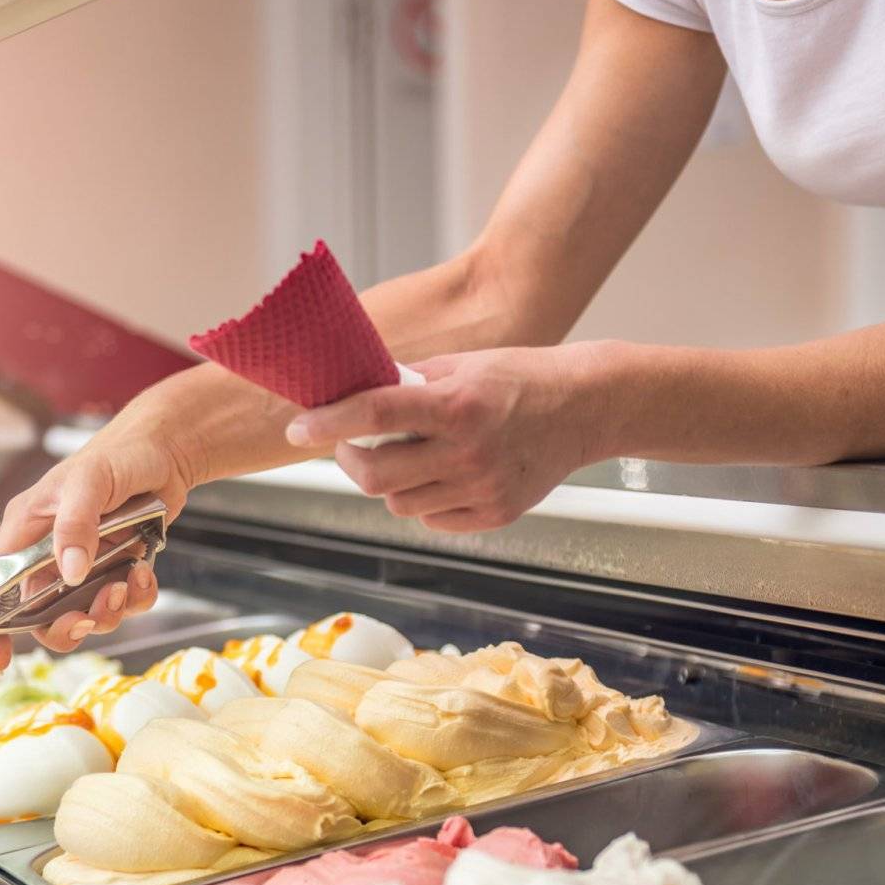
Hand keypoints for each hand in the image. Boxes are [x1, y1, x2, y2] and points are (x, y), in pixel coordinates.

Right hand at [0, 415, 204, 668]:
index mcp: (27, 529)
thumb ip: (74, 526)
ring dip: (106, 612)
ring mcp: (84, 563)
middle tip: (89, 617)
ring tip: (125, 584)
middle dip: (65, 625)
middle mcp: (50, 552)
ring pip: (84, 613)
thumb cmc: (118, 455)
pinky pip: (121, 602)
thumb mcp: (89, 482)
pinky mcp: (116, 567)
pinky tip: (143, 573)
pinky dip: (135, 598)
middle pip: (40, 614)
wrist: (167, 450)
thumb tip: (68, 573)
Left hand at [284, 343, 615, 531]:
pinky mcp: (494, 514)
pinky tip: (441, 474)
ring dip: (389, 482)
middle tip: (349, 446)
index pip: (375, 413)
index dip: (328, 423)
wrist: (585, 407)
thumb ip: (409, 384)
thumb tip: (352, 395)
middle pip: (374, 476)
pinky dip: (423, 499)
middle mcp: (468, 451)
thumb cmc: (520, 379)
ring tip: (410, 455)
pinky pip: (431, 518)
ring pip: (398, 503)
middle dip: (349, 461)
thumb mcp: (463, 365)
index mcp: (457, 404)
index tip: (298, 427)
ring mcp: (482, 489)